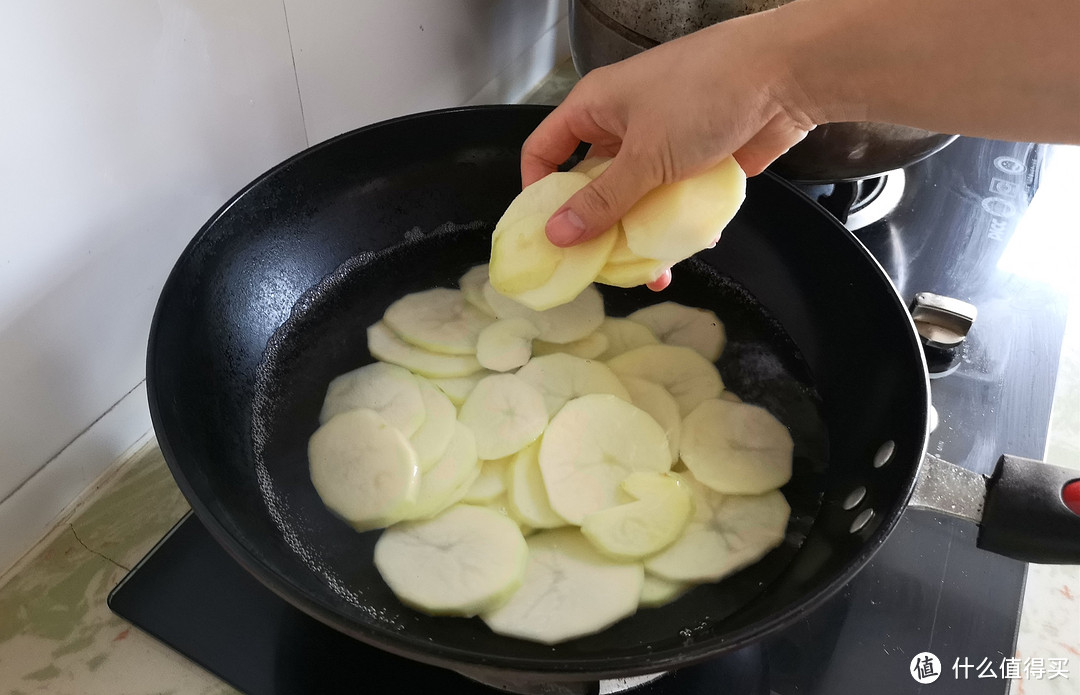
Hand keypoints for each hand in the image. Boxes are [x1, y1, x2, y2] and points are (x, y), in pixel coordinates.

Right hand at [521, 11, 816, 289]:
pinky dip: (678, 224)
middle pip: (592, 184)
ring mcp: (662, 143)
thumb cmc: (704, 97)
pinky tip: (692, 246)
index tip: (545, 233)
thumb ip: (602, 201)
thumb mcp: (644, 156)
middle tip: (599, 266)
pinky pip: (674, 200)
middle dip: (596, 227)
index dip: (537, 190)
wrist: (785, 76)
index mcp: (595, 108)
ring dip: (641, 235)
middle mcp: (623, 125)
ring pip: (636, 198)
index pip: (544, 150)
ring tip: (652, 272)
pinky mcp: (697, 161)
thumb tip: (557, 234)